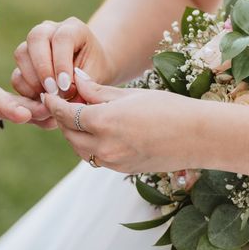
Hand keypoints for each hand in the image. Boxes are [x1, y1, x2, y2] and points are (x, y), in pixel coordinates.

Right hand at [11, 17, 115, 100]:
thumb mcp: (95, 75)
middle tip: (52, 91)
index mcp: (73, 28)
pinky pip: (16, 73)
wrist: (87, 69)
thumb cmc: (94, 70)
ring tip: (46, 96)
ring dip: (32, 79)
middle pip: (36, 38)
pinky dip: (25, 88)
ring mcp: (33, 44)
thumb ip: (83, 84)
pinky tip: (38, 98)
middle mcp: (49, 30)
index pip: (62, 38)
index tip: (65, 86)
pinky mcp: (24, 61)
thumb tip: (65, 98)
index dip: (61, 63)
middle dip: (42, 68)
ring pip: (21, 53)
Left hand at [42, 74, 201, 173]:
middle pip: (68, 133)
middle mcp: (103, 147)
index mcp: (103, 123)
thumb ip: (98, 91)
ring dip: (75, 133)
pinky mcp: (121, 170)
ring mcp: (112, 162)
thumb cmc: (168, 108)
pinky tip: (99, 130)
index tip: (48, 94)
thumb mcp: (130, 94)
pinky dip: (90, 144)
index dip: (54, 103)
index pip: (65, 114)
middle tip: (65, 102)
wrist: (201, 138)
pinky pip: (95, 157)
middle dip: (62, 118)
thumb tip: (76, 79)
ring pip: (79, 148)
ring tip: (82, 115)